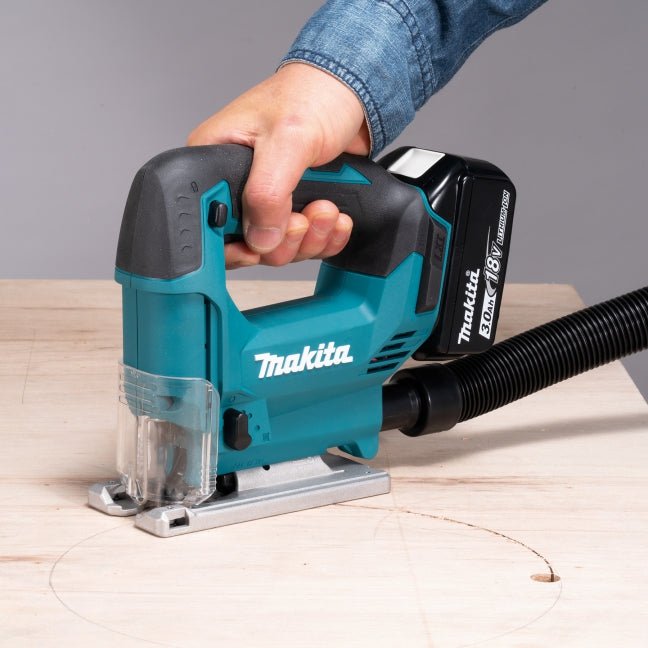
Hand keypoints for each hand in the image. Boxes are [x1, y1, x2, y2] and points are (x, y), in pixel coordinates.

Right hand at [187, 63, 370, 267]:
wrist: (354, 94)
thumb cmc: (314, 95)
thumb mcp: (288, 138)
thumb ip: (268, 191)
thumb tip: (260, 236)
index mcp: (215, 165)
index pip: (209, 224)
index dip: (234, 245)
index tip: (260, 246)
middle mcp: (239, 188)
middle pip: (250, 244)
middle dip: (285, 240)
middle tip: (304, 217)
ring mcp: (270, 201)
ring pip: (282, 248)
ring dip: (311, 237)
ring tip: (327, 209)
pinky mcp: (296, 209)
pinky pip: (307, 243)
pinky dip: (327, 238)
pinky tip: (338, 219)